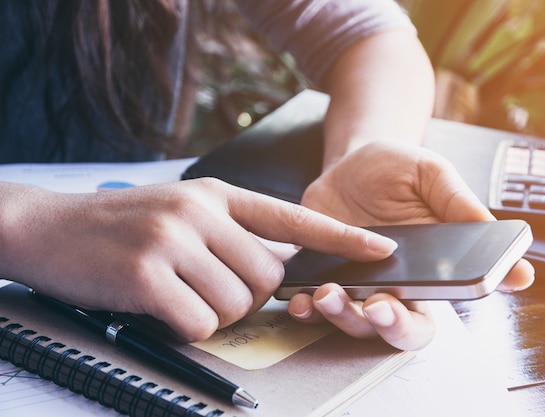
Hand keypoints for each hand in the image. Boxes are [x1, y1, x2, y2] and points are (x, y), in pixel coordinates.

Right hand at [0, 178, 397, 341]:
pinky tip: (159, 306)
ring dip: (213, 313)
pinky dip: (186, 326)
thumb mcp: (184, 213)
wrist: (50, 228)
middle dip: (248, 297)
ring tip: (178, 294)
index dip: (340, 237)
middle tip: (209, 291)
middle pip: (268, 276)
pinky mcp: (148, 274)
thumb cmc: (124, 226)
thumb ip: (233, 232)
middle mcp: (200, 211)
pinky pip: (200, 322)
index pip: (293, 215)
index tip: (379, 251)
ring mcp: (174, 239)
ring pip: (236, 303)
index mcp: (216, 194)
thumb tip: (282, 263)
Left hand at [290, 141, 534, 349]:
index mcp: (434, 264)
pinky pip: (317, 309)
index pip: (457, 295)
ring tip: (329, 293)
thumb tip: (492, 227)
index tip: (466, 291)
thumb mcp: (429, 174)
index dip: (466, 300)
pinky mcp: (324, 280)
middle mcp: (399, 284)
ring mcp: (360, 285)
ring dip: (344, 317)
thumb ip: (456, 201)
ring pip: (358, 324)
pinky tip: (301, 299)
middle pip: (404, 328)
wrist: (347, 163)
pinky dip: (308, 311)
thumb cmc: (397, 169)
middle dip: (393, 326)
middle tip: (379, 305)